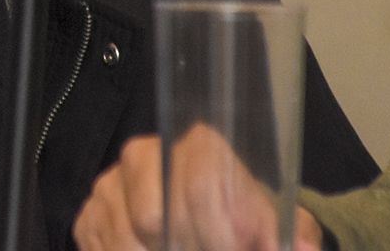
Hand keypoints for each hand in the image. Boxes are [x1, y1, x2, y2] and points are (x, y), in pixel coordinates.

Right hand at [73, 131, 324, 250]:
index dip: (218, 235)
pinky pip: (101, 247)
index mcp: (199, 147)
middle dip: (185, 248)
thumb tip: (299, 248)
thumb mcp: (280, 229)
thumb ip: (294, 236)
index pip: (198, 186)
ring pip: (125, 238)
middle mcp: (146, 153)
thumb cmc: (247, 226)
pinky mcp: (90, 214)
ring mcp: (111, 184)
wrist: (218, 226)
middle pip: (153, 216)